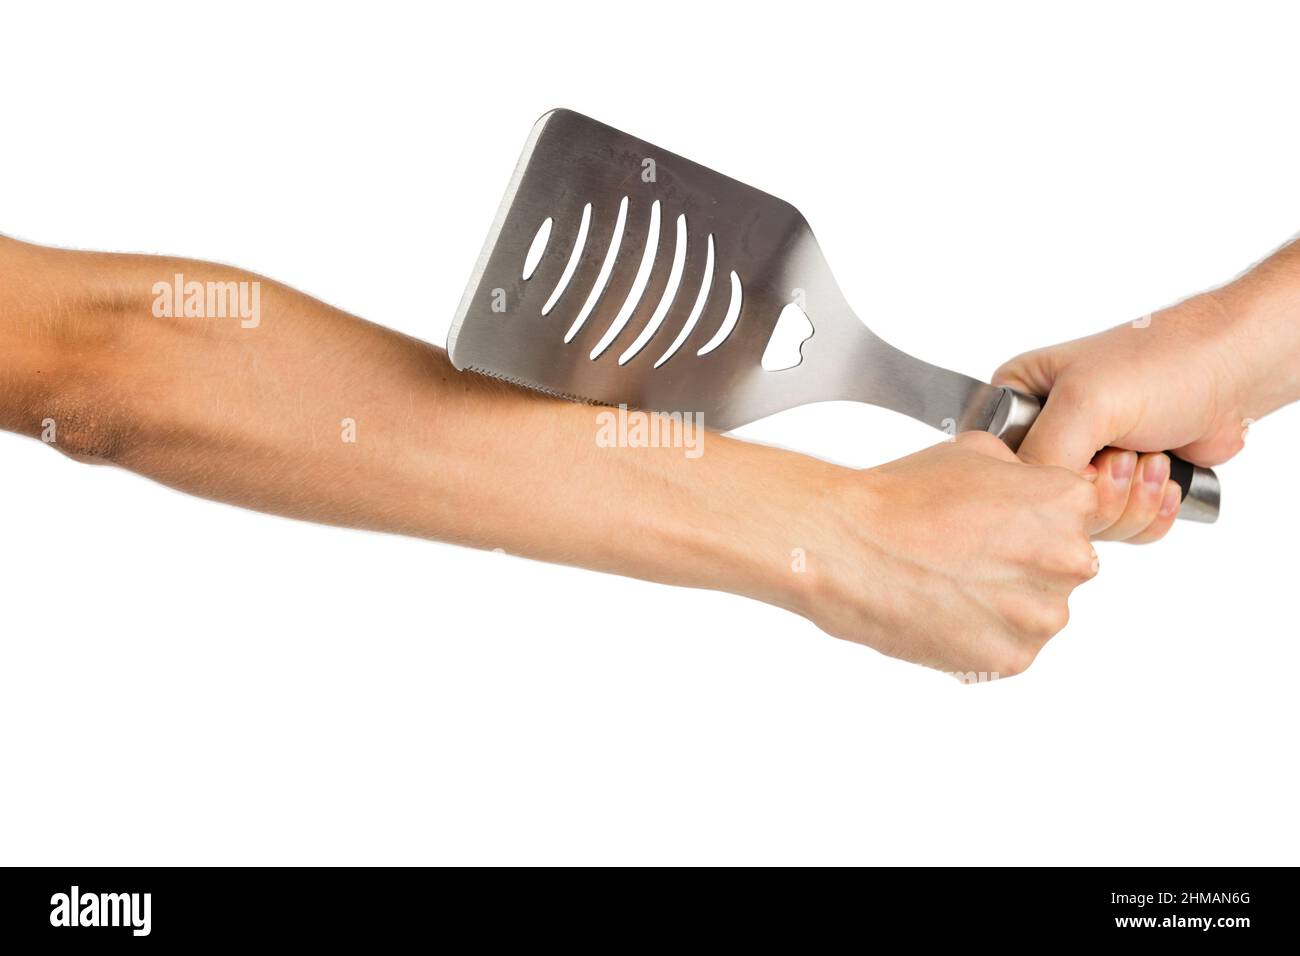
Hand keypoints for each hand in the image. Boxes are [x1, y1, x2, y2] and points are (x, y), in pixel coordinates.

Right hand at [800, 432, 1098, 677]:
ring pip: (1037, 610)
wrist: (848, 549)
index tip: (1002, 525)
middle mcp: (1069, 559)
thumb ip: (1023, 473)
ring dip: (1006, 602)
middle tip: (970, 555)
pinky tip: (945, 609)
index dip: (1034, 518)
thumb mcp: (974, 451)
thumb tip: (1032, 488)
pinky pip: (1009, 646)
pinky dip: (981, 635)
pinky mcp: (1013, 657)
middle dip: (1024, 562)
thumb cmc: (899, 501)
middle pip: (1062, 565)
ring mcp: (1042, 614)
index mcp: (1067, 504)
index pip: (1078, 515)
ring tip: (951, 584)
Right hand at [993, 293, 1256, 542]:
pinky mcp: (1121, 490)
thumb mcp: (1084, 403)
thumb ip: (1042, 456)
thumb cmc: (1161, 364)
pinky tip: (1163, 479)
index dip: (1045, 482)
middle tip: (1126, 457)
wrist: (1232, 369)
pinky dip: (1148, 515)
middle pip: (1046, 507)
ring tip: (1152, 458)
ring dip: (1130, 502)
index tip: (1085, 462)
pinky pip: (1120, 532)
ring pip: (1085, 525)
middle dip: (1098, 494)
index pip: (1003, 470)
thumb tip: (1031, 509)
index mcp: (1018, 405)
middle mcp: (1044, 436)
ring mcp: (1084, 465)